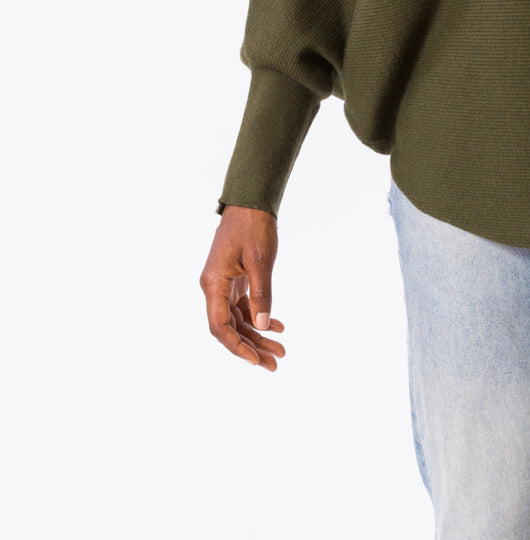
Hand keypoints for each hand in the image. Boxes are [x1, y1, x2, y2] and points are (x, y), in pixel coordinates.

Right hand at [200, 205, 286, 370]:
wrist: (251, 201)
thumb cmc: (253, 226)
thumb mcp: (260, 260)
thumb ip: (261, 295)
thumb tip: (262, 327)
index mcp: (213, 284)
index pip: (220, 327)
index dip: (237, 347)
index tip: (256, 360)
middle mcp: (214, 287)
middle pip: (230, 327)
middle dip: (252, 347)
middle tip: (275, 363)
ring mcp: (223, 284)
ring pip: (238, 319)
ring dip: (257, 335)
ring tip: (280, 350)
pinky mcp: (234, 279)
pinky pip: (244, 306)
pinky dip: (259, 317)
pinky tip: (277, 327)